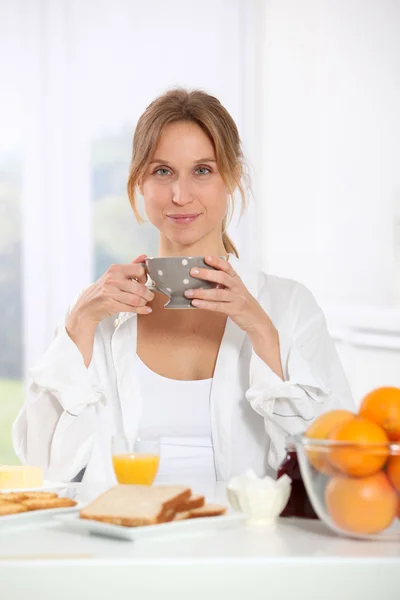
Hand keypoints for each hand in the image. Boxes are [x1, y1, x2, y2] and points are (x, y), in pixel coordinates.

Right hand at [69, 254, 153, 326]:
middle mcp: (112, 279)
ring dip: (144, 303)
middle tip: (149, 296)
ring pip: (137, 299)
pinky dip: (141, 310)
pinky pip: (131, 308)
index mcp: (115, 269)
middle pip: (140, 287)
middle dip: (148, 294)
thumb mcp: (115, 275)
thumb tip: (144, 256)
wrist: (87, 306)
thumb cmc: (103, 290)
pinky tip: (145, 309)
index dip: (145, 277)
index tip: (143, 282)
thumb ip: (131, 266)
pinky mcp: (110, 305)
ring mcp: (110, 292)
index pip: (139, 269)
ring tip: (144, 302)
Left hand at [184, 256, 282, 377]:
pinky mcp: (234, 310)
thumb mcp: (237, 292)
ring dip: (201, 292)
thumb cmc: (244, 305)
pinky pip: (217, 306)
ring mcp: (237, 298)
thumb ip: (224, 285)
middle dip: (206, 273)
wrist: (258, 321)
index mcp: (237, 281)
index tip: (206, 257)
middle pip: (222, 277)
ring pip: (217, 293)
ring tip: (188, 292)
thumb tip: (203, 281)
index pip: (228, 268)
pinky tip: (195, 303)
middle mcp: (238, 288)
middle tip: (192, 271)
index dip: (217, 261)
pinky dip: (205, 304)